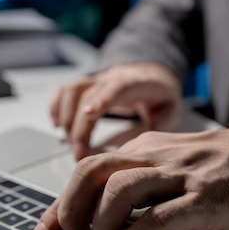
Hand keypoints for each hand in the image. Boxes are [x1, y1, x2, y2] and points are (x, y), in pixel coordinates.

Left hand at [30, 127, 228, 229]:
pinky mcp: (205, 200)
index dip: (56, 206)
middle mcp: (156, 158)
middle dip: (70, 212)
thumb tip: (99, 214)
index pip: (86, 170)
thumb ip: (139, 181)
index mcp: (145, 149)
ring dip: (101, 227)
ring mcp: (181, 177)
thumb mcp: (173, 164)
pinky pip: (159, 219)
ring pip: (119, 192)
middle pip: (91, 173)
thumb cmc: (225, 167)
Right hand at [49, 62, 181, 159]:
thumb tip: (143, 143)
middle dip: (79, 127)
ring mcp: (96, 81)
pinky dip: (56, 107)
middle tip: (79, 154)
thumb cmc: (160, 95)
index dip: (100, 99)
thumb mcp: (172, 109)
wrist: (152, 76)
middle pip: (86, 96)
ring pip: (71, 90)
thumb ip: (161, 124)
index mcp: (135, 82)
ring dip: (65, 119)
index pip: (115, 87)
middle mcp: (111, 78)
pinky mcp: (86, 86)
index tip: (88, 114)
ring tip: (71, 144)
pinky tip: (57, 125)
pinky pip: (64, 91)